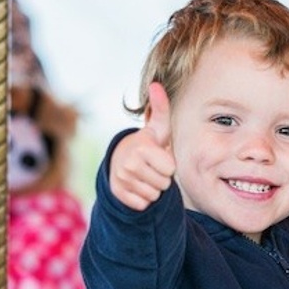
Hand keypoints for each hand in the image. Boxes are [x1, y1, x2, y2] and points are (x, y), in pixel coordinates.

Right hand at [109, 82, 175, 210]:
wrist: (120, 161)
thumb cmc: (147, 144)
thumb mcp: (157, 127)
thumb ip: (161, 108)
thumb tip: (156, 84)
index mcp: (141, 147)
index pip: (170, 169)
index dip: (168, 165)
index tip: (159, 157)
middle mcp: (128, 163)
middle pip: (163, 184)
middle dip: (161, 178)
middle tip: (151, 167)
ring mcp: (122, 179)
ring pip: (153, 196)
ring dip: (152, 188)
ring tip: (144, 176)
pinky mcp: (118, 194)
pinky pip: (142, 204)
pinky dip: (142, 199)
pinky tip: (137, 186)